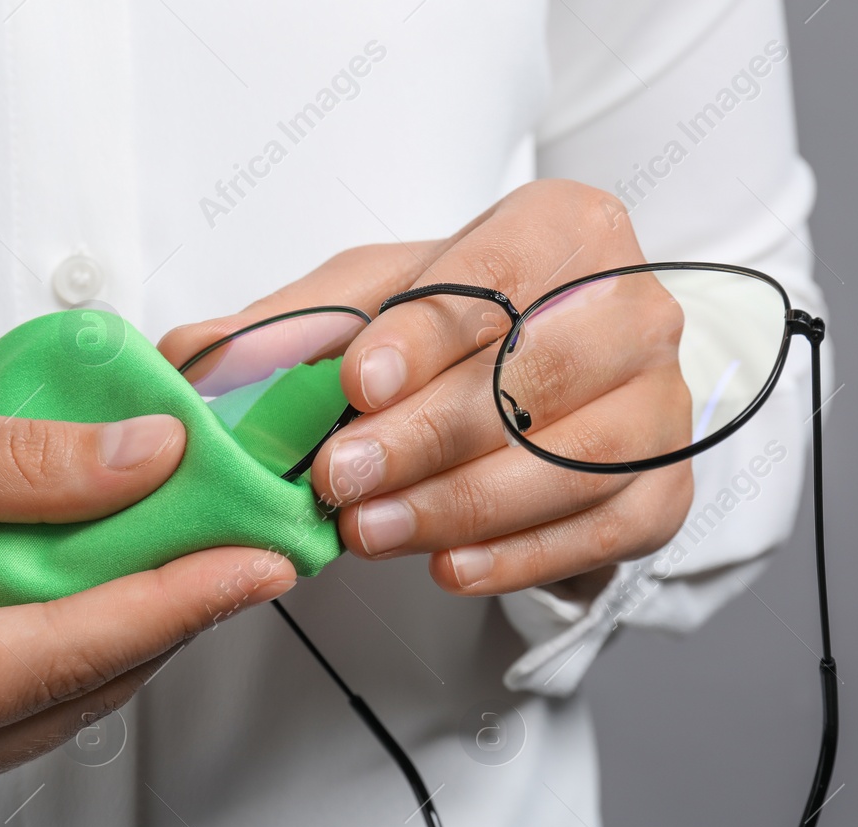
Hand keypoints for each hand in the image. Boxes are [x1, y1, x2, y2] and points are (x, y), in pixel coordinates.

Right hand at [0, 389, 293, 826]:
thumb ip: (13, 464)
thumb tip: (147, 460)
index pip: (56, 656)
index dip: (173, 602)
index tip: (260, 559)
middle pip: (70, 691)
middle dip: (169, 611)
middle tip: (248, 539)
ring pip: (54, 706)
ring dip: (130, 626)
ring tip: (200, 548)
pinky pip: (18, 705)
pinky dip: (74, 640)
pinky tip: (115, 578)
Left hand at [160, 180, 692, 595]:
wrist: (539, 386)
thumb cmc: (450, 332)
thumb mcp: (362, 304)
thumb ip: (283, 328)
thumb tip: (190, 365)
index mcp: (567, 228)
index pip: (499, 276)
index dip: (425, 334)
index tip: (356, 384)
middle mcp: (635, 306)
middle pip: (540, 374)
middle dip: (431, 435)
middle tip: (339, 479)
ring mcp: (664, 402)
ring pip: (578, 461)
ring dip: (463, 504)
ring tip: (369, 533)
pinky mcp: (667, 489)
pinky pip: (606, 530)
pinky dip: (524, 557)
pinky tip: (447, 566)